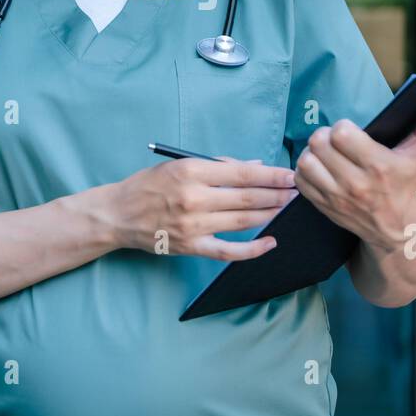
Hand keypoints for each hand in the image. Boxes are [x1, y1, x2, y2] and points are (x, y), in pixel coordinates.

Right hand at [113, 156, 298, 261]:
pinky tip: (270, 242)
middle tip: (298, 191)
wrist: (117, 214)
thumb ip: (217, 165)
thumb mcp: (178, 165)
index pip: (241, 173)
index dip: (270, 175)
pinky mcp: (191, 247)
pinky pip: (228, 251)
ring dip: (270, 214)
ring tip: (288, 208)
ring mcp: (194, 225)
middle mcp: (194, 198)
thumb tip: (254, 167)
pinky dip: (252, 249)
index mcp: (191, 171)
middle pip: (247, 197)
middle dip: (277, 194)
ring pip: (243, 220)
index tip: (290, 174)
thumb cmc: (148, 186)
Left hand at [293, 86, 415, 254]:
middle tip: (336, 141)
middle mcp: (355, 184)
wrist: (395, 231)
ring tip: (327, 154)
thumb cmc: (406, 186)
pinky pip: (299, 179)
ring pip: (306, 161)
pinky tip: (320, 168)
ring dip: (312, 153)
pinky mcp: (322, 206)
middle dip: (326, 136)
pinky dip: (306, 170)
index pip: (342, 133)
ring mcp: (336, 198)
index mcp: (379, 167)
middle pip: (319, 143)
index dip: (343, 127)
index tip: (351, 132)